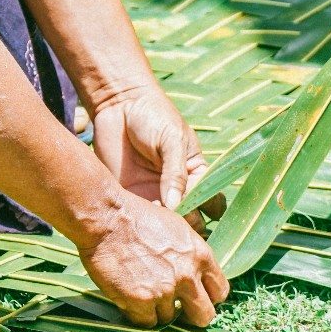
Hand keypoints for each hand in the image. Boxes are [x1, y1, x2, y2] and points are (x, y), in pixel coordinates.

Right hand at [78, 194, 230, 327]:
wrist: (106, 218)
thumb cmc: (137, 217)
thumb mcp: (177, 229)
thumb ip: (191, 255)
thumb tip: (195, 275)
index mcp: (201, 256)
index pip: (220, 291)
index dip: (208, 297)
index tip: (195, 297)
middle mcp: (188, 276)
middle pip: (204, 316)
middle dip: (191, 316)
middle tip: (177, 311)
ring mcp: (165, 291)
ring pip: (169, 319)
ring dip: (157, 311)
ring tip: (142, 292)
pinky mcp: (141, 302)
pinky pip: (145, 322)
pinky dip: (138, 315)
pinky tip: (129, 298)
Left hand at [89, 82, 227, 227]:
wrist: (118, 105)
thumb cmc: (153, 116)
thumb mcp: (171, 139)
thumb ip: (176, 172)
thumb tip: (177, 205)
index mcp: (196, 174)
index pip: (212, 202)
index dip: (209, 210)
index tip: (197, 208)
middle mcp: (178, 190)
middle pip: (191, 219)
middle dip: (186, 224)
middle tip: (173, 217)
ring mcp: (154, 195)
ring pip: (166, 224)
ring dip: (163, 226)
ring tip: (155, 217)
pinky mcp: (131, 196)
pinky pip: (140, 217)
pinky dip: (141, 221)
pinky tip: (137, 215)